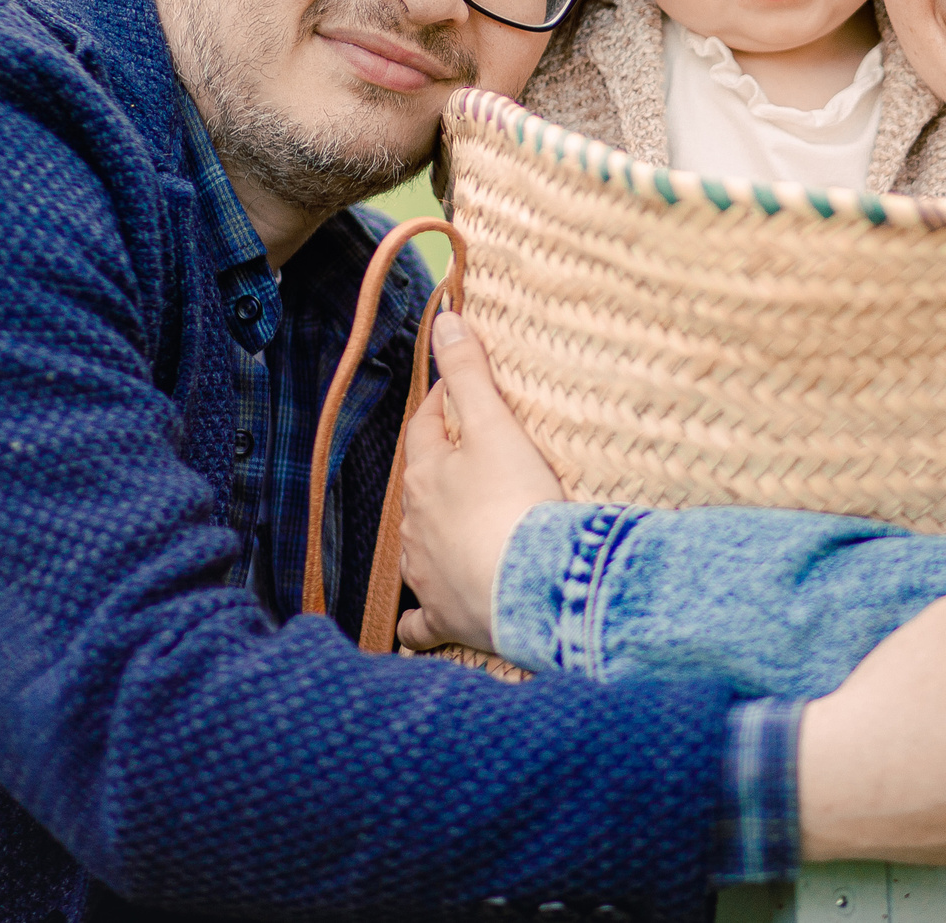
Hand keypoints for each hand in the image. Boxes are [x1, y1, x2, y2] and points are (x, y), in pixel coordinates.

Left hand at [395, 312, 564, 653]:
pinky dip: (420, 621)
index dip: (437, 409)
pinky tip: (426, 621)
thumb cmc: (514, 501)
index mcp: (426, 475)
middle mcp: (415, 526)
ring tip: (456, 528)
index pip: (423, 429)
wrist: (531, 585)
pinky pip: (421, 625)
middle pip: (419, 488)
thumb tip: (444, 320)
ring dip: (430, 535)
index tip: (449, 397)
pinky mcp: (446, 617)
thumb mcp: (495, 424)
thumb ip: (469, 372)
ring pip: (416, 548)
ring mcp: (427, 574)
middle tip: (463, 459)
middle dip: (435, 471)